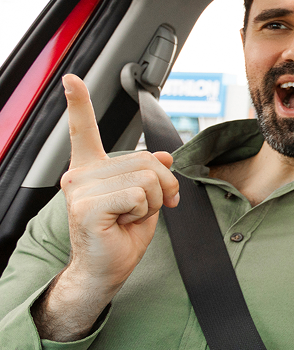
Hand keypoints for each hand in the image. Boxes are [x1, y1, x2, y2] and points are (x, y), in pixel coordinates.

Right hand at [59, 74, 179, 292]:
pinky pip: (139, 196)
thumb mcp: (146, 198)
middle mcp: (81, 175)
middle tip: (145, 208)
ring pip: (147, 178)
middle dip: (163, 186)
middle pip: (148, 160)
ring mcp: (81, 190)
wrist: (108, 269)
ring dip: (154, 202)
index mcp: (91, 169)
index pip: (84, 130)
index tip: (71, 79)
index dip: (78, 103)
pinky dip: (144, 212)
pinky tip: (124, 223)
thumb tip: (165, 157)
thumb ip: (152, 173)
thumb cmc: (123, 235)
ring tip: (132, 217)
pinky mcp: (88, 206)